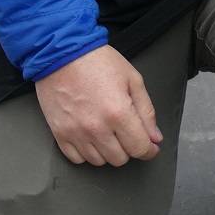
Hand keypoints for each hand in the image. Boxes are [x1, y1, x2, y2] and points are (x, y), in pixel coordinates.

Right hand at [35, 45, 162, 166]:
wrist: (62, 53)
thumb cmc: (98, 62)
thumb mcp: (132, 80)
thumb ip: (146, 112)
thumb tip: (154, 137)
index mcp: (118, 113)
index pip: (139, 148)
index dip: (149, 150)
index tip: (151, 148)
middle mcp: (96, 128)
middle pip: (119, 159)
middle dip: (128, 149)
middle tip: (127, 134)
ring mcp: (76, 132)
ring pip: (98, 161)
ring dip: (107, 152)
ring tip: (108, 133)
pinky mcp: (59, 133)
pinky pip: (76, 158)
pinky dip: (86, 153)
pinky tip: (91, 138)